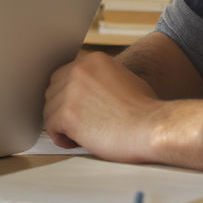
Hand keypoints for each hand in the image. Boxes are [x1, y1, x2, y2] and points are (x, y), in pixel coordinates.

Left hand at [43, 51, 162, 163]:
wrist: (152, 128)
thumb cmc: (145, 111)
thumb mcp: (123, 79)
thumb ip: (100, 79)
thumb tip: (84, 90)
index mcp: (92, 60)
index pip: (63, 75)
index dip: (67, 95)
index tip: (76, 108)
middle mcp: (79, 71)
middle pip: (52, 91)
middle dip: (62, 109)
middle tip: (78, 124)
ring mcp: (71, 91)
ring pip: (50, 110)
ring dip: (62, 125)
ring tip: (82, 134)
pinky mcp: (67, 114)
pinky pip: (51, 127)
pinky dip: (61, 138)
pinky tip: (76, 141)